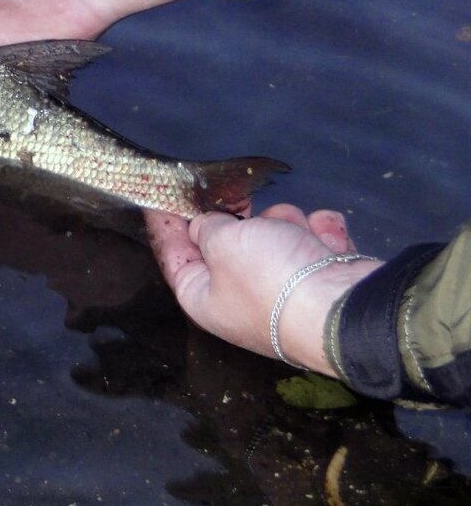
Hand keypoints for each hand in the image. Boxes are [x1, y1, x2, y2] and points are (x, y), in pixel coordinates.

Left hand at [147, 204, 381, 374]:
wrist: (345, 308)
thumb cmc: (270, 279)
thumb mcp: (223, 243)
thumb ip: (208, 227)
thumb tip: (206, 225)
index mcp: (204, 299)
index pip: (174, 257)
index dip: (167, 225)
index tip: (159, 196)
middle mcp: (241, 301)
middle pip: (230, 246)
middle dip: (240, 220)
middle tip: (239, 198)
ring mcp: (286, 294)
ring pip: (277, 240)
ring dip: (286, 225)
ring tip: (294, 228)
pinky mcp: (324, 283)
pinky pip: (317, 245)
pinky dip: (323, 237)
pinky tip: (327, 237)